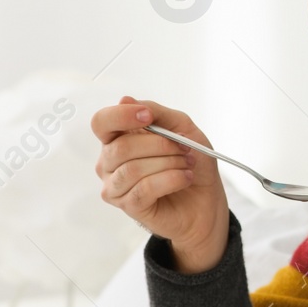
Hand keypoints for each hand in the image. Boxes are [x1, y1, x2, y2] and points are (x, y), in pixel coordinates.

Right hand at [91, 96, 228, 272]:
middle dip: (160, 145)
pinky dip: (171, 180)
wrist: (206, 200)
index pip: (101, 122)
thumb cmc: (191, 163)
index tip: (148, 116)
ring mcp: (116, 186)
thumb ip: (156, 112)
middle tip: (185, 149)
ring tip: (187, 165)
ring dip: (168, 163)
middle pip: (121, 147)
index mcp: (118, 138)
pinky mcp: (129, 206)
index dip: (121, 116)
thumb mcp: (181, 127)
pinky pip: (144, 189)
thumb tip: (125, 100)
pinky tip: (185, 178)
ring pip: (132, 169)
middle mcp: (110, 162)